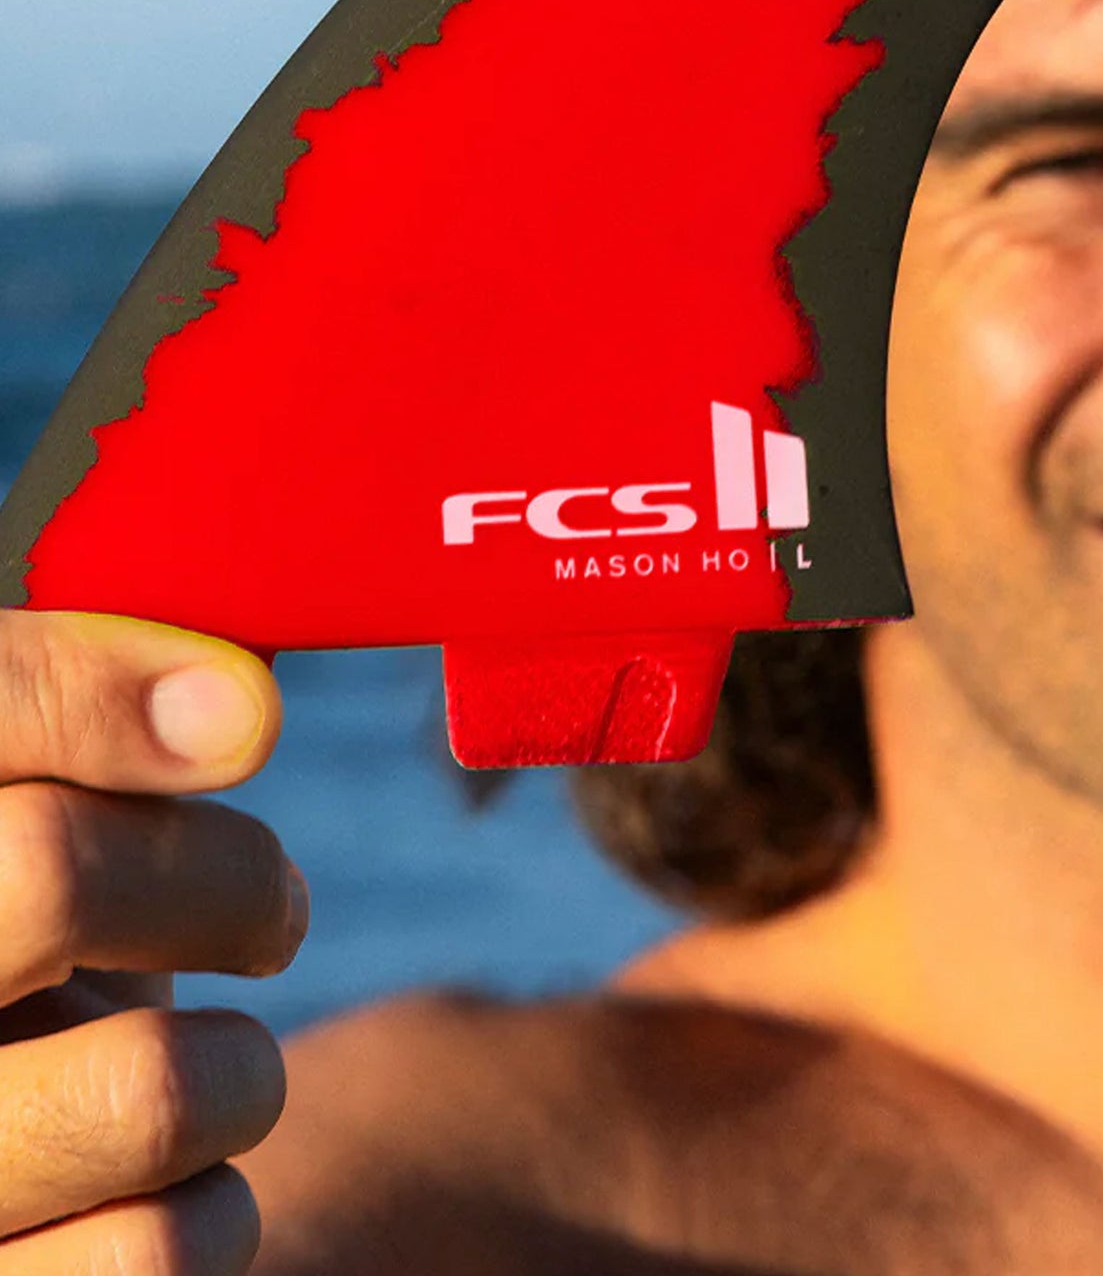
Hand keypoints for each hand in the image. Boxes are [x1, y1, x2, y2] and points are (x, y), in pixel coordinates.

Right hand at [0, 610, 303, 1271]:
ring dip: (241, 1073)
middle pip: (51, 869)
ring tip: (218, 1073)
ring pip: (150, 1089)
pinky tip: (158, 1193)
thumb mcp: (28, 817)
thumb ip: (91, 710)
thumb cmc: (14, 955)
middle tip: (272, 908)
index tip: (244, 719)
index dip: (113, 689)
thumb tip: (237, 696)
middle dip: (227, 877)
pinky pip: (159, 1254)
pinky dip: (212, 1213)